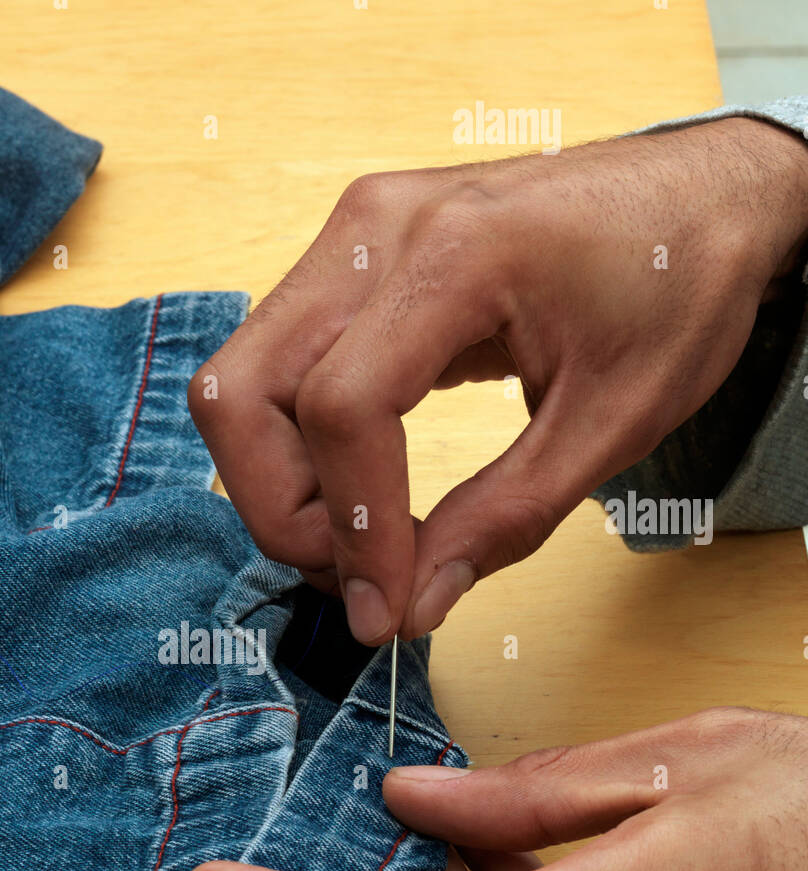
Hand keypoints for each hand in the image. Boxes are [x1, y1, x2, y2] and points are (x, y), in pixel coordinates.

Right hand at [188, 118, 807, 642]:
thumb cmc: (678, 283)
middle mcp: (376, 229)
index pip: (340, 406)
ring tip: (365, 538)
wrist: (702, 194)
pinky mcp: (348, 259)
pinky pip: (272, 367)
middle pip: (240, 395)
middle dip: (282, 511)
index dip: (352, 529)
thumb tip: (409, 607)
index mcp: (459, 253)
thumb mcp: (616, 422)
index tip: (387, 609)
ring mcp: (351, 235)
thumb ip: (505, 520)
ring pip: (236, 385)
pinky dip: (296, 449)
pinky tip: (365, 490)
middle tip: (360, 575)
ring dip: (279, 485)